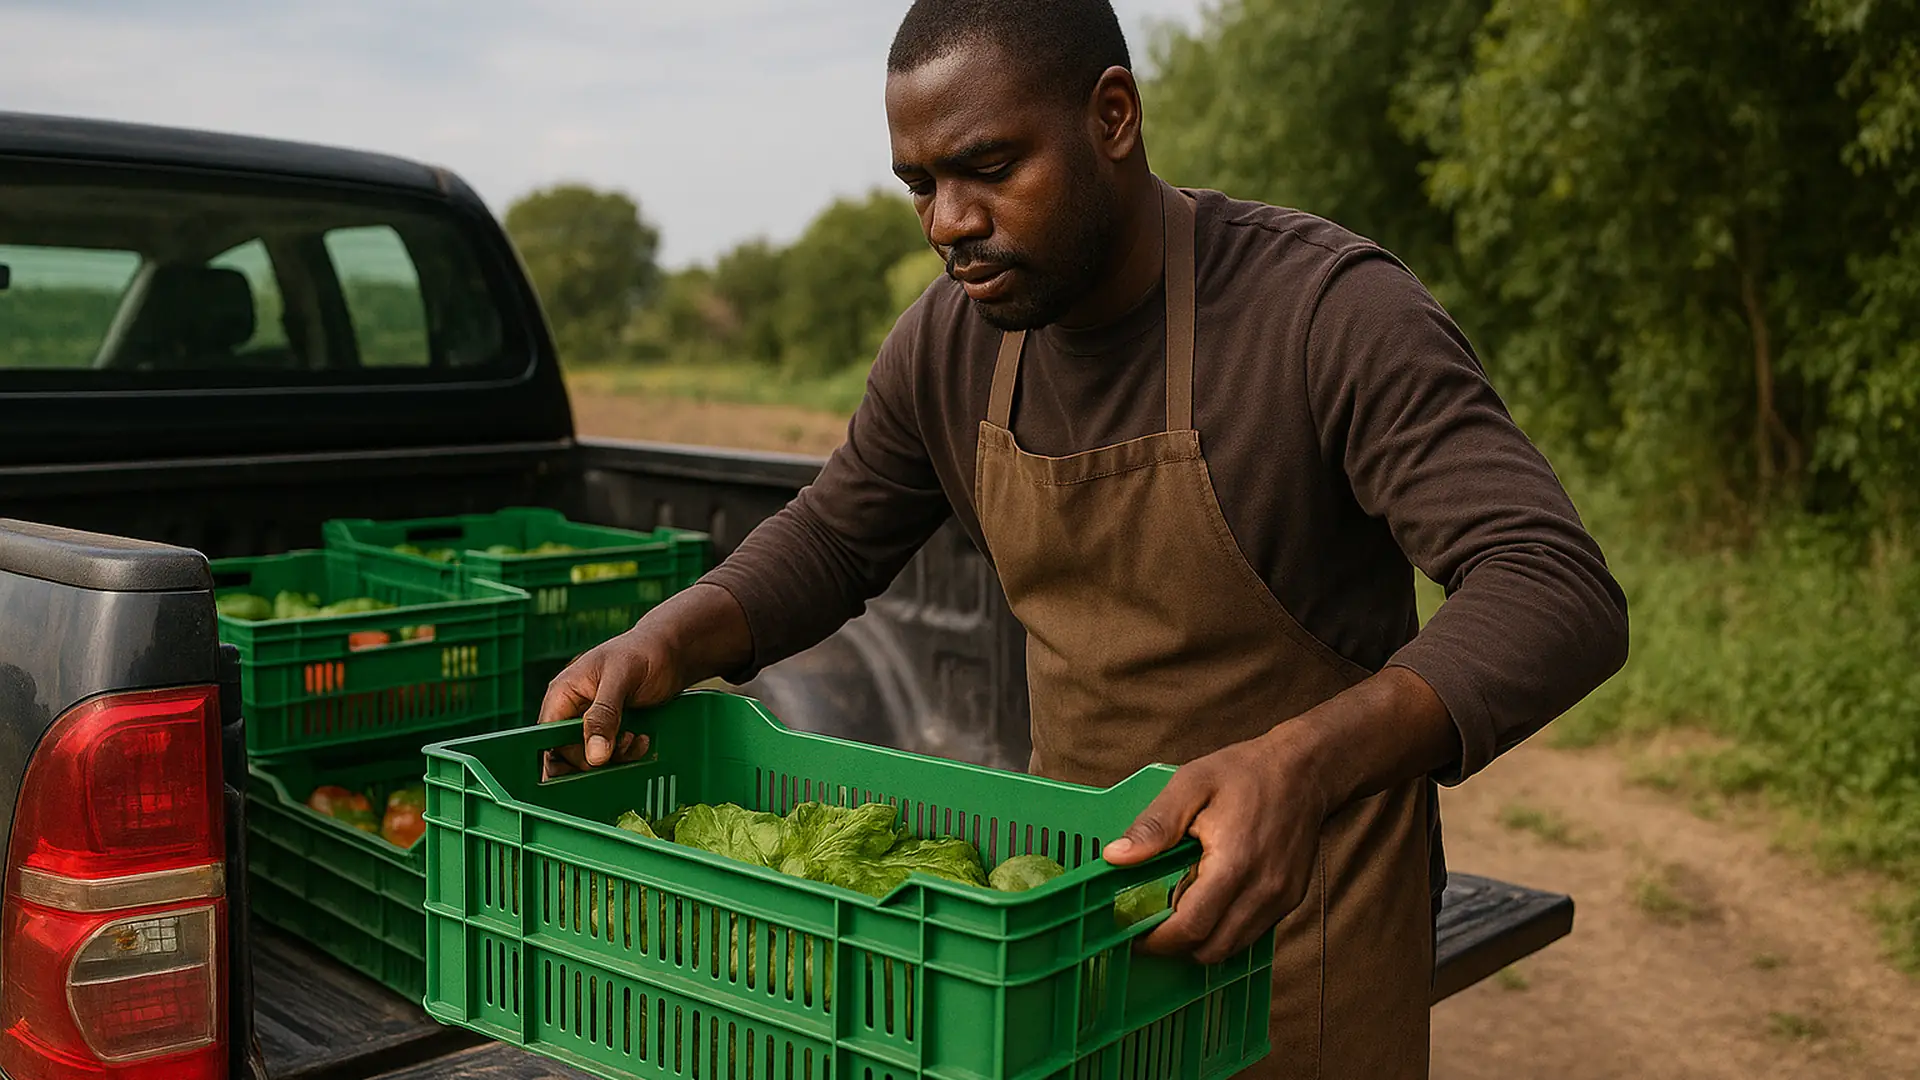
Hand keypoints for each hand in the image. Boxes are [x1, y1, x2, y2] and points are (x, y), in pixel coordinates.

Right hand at [537, 623, 686, 777]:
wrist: (672, 651)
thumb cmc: (643, 653)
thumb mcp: (621, 678)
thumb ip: (604, 714)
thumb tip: (594, 756)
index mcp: (562, 694)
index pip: (549, 737)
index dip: (567, 755)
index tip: (595, 762)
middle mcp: (572, 710)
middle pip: (566, 753)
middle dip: (595, 759)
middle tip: (622, 746)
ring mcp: (591, 721)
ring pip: (590, 757)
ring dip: (614, 758)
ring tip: (635, 740)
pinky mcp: (611, 728)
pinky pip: (609, 754)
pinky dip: (626, 754)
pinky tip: (642, 740)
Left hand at [1102, 728, 1330, 965]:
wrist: (1305, 770)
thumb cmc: (1245, 773)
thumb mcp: (1190, 784)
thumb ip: (1154, 825)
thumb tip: (1116, 857)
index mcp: (1233, 863)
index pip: (1191, 926)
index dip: (1157, 941)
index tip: (1133, 935)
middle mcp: (1262, 889)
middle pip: (1211, 949)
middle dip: (1175, 946)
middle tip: (1151, 925)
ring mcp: (1280, 898)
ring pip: (1232, 948)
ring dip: (1201, 940)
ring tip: (1180, 910)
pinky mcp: (1290, 900)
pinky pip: (1251, 933)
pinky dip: (1225, 929)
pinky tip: (1210, 901)